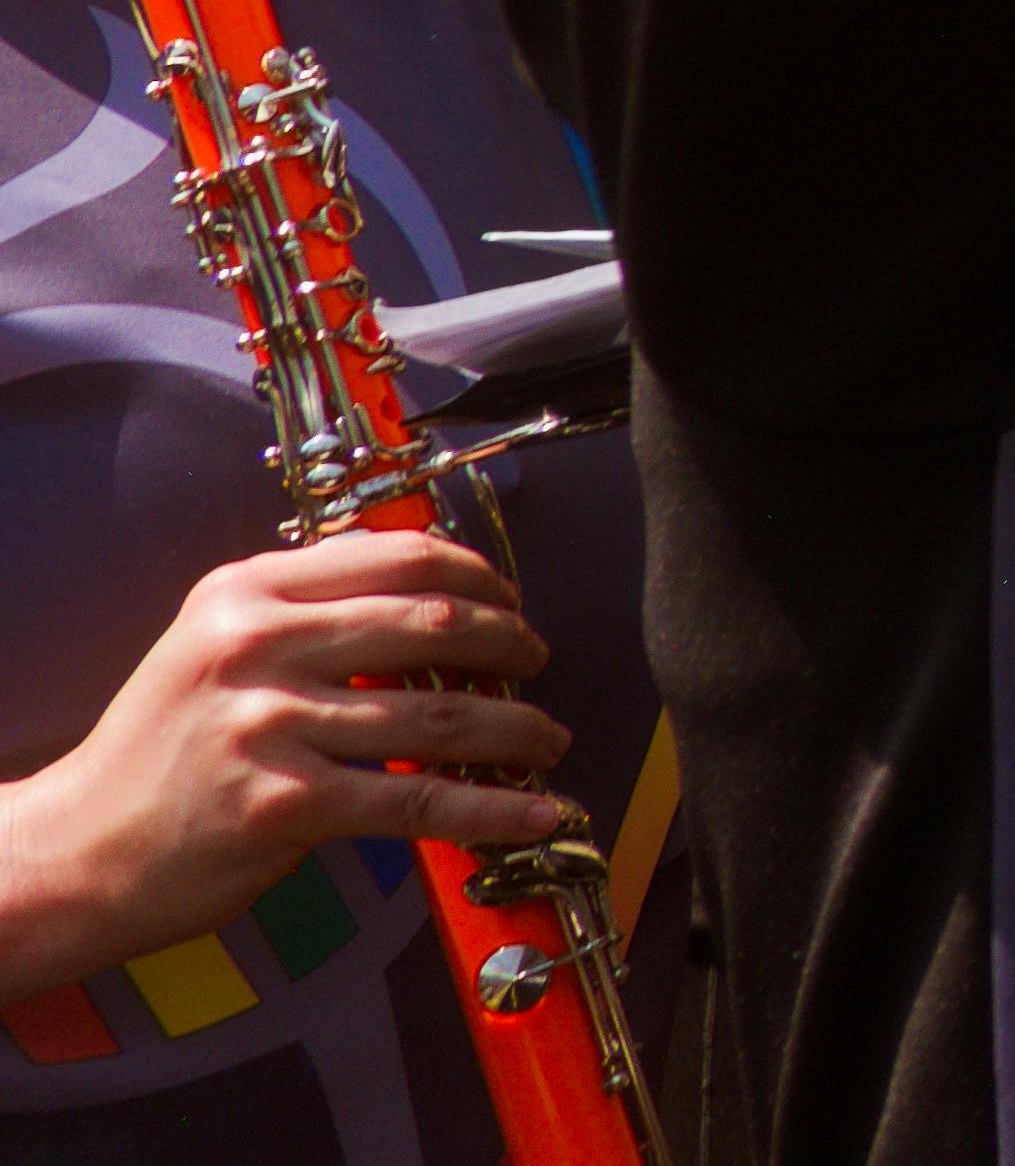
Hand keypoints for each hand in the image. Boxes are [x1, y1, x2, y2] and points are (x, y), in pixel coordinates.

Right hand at [0, 536, 576, 999]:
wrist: (72, 851)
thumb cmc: (153, 756)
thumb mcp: (212, 649)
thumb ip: (305, 614)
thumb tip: (426, 599)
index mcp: (246, 592)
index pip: (396, 557)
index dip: (476, 575)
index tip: (510, 598)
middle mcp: (258, 644)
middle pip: (430, 623)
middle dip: (508, 642)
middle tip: (537, 660)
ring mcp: (270, 723)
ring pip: (438, 712)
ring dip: (515, 727)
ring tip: (546, 736)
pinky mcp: (286, 802)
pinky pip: (418, 797)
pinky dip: (490, 807)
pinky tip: (534, 811)